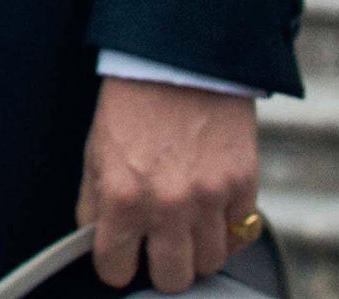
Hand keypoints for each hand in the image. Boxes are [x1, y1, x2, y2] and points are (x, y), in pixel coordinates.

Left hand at [77, 77, 260, 291]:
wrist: (178, 61)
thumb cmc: (131, 106)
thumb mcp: (95, 152)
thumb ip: (94, 205)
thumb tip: (96, 243)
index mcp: (122, 196)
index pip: (116, 270)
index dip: (115, 266)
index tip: (121, 257)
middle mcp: (167, 205)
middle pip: (171, 279)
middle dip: (160, 267)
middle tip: (157, 245)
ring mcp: (210, 198)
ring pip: (209, 264)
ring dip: (196, 250)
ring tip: (186, 225)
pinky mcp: (244, 186)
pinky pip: (242, 236)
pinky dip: (228, 231)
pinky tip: (213, 212)